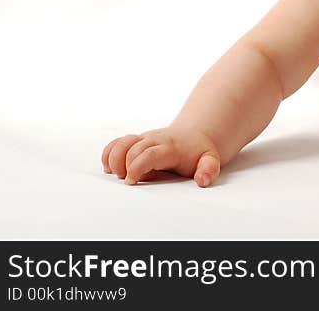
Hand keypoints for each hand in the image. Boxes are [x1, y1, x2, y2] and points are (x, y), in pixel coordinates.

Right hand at [101, 126, 220, 186]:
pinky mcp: (135, 142)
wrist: (195, 136)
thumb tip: (203, 180)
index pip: (149, 153)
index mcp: (170, 147)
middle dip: (123, 167)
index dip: (136, 166)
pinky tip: (111, 168)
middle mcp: (154, 140)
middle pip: (131, 149)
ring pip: (120, 143)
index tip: (132, 181)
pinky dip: (109, 154)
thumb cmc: (199, 152)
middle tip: (129, 182)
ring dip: (113, 159)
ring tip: (117, 174)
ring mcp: (143, 140)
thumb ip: (209, 170)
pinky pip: (116, 143)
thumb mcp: (210, 160)